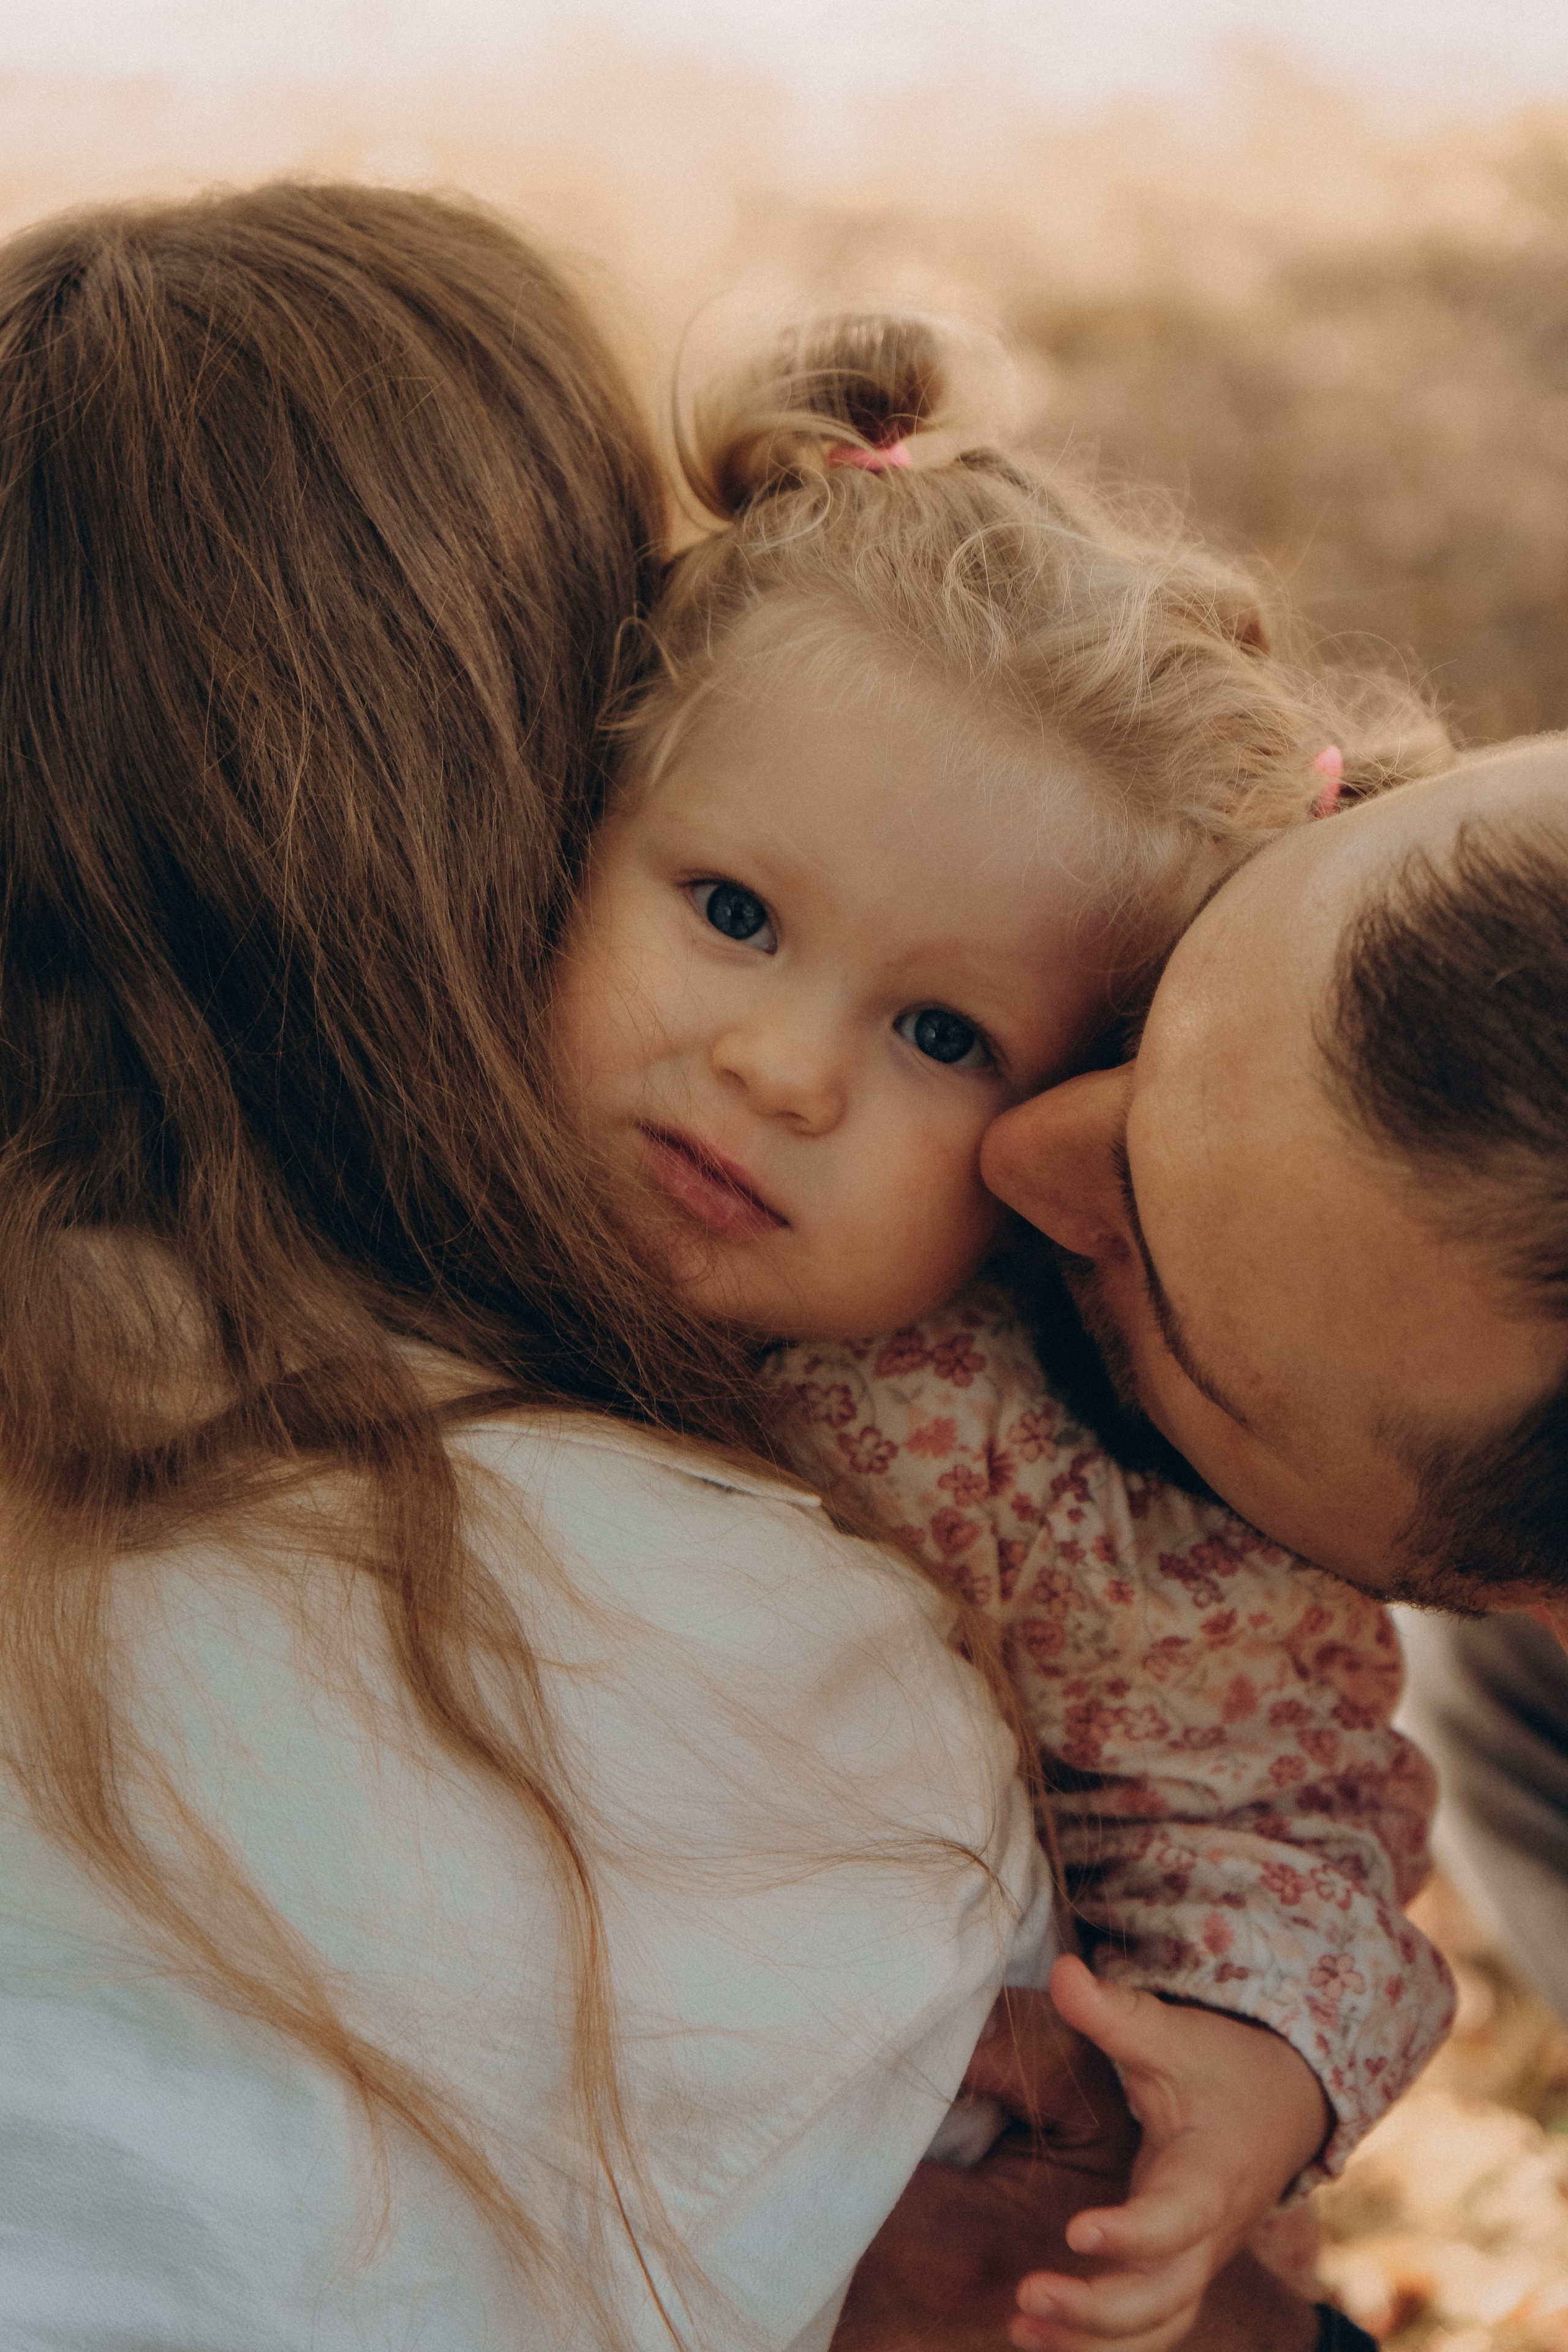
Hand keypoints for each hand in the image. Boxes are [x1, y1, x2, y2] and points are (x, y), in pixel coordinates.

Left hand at [833, 1979, 1319, 2351]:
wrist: (1285, 2106)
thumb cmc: (1223, 2068)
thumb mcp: (1173, 2034)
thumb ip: (1115, 2013)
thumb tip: (1061, 1971)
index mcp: (1209, 2175)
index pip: (1175, 2220)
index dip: (1131, 2235)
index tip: (1076, 2233)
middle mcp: (1208, 2234)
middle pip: (1163, 2298)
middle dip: (1098, 2310)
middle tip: (1027, 2296)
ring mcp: (1197, 2262)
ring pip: (1158, 2327)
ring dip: (1093, 2343)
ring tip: (1019, 2331)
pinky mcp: (1181, 2274)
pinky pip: (1151, 2329)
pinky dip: (1102, 2346)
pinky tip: (1035, 2338)